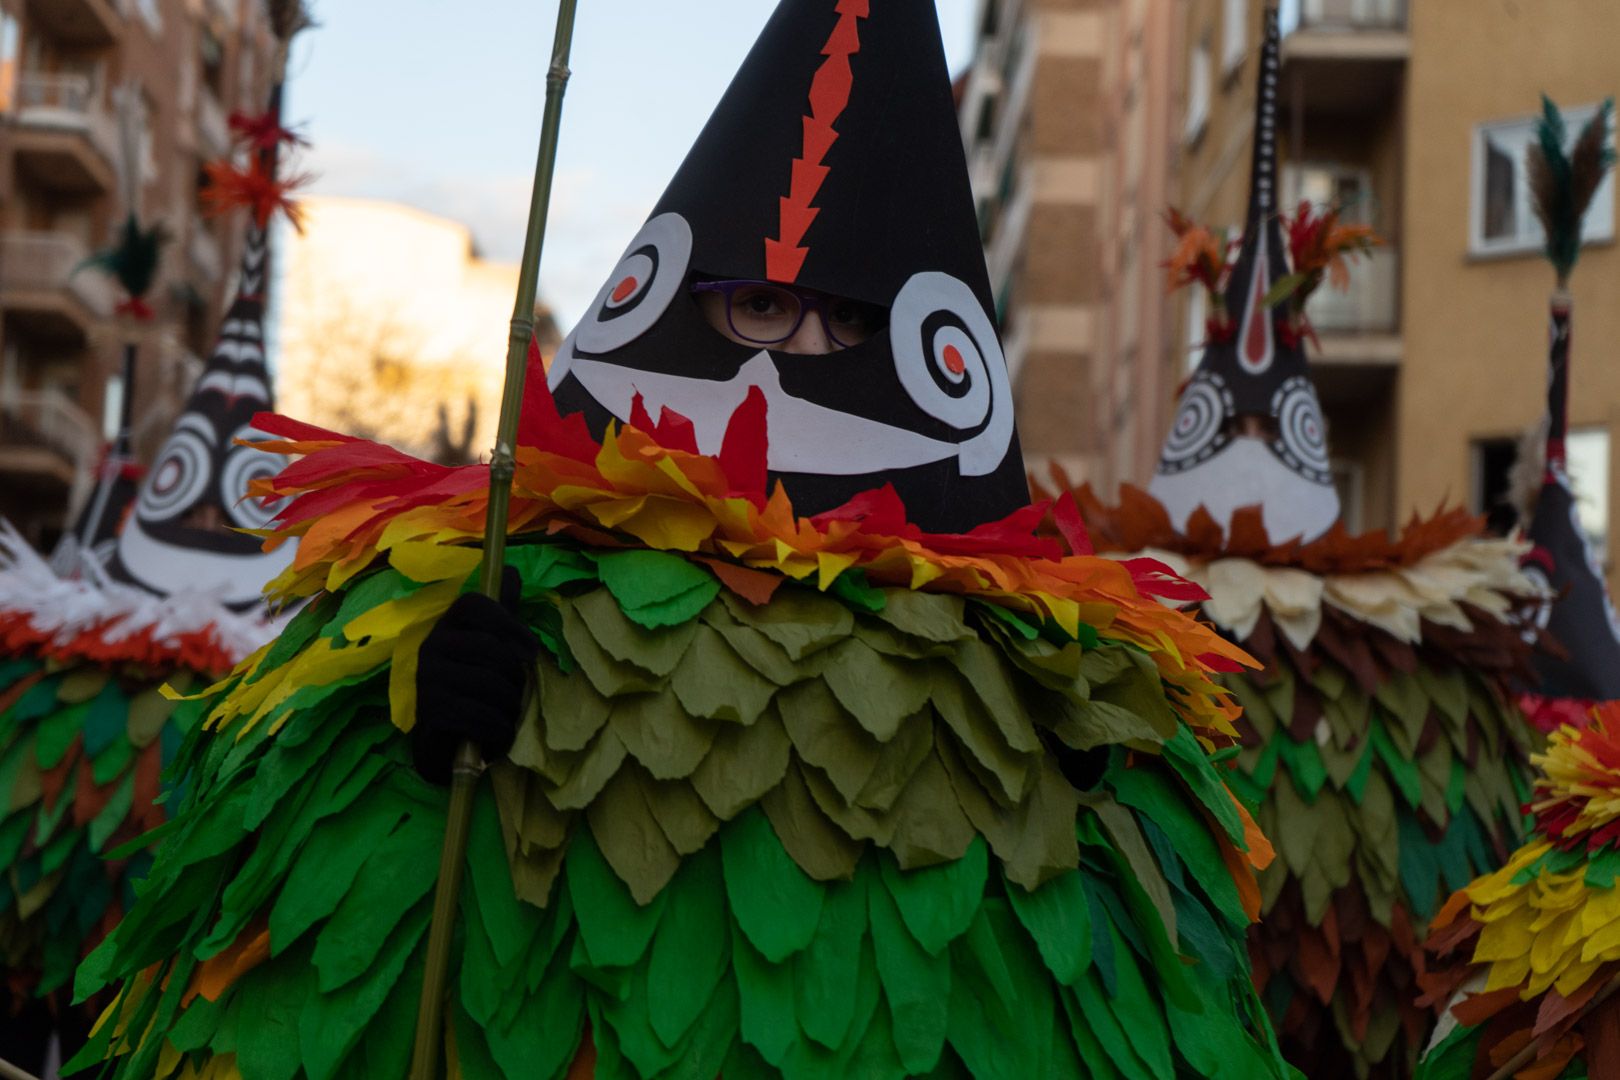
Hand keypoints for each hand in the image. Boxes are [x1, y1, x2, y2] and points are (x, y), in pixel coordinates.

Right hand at [411, 566, 538, 785]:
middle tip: (518, 694)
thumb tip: (511, 571)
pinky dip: (498, 729)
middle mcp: (432, 646)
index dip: (509, 623)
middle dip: (515, 676)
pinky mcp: (429, 712)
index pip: (475, 604)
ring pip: (488, 684)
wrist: (444, 740)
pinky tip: (500, 734)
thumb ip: (501, 613)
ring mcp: (427, 679)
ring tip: (509, 715)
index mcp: (448, 625)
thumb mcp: (488, 646)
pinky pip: (478, 716)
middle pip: (490, 648)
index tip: (531, 651)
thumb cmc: (473, 687)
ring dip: (510, 706)